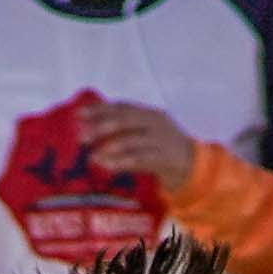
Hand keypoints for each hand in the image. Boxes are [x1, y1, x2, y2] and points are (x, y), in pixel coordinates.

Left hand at [79, 101, 204, 187]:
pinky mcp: (165, 158)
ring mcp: (161, 140)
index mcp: (149, 113)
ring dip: (108, 148)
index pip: (122, 107)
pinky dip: (121, 162)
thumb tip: (90, 127)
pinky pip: (139, 159)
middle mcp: (155, 122)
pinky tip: (107, 166)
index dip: (99, 109)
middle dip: (100, 127)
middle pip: (124, 121)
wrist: (194, 165)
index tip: (78, 114)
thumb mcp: (147, 132)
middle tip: (81, 136)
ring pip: (131, 140)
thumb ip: (125, 128)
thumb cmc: (162, 148)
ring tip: (91, 156)